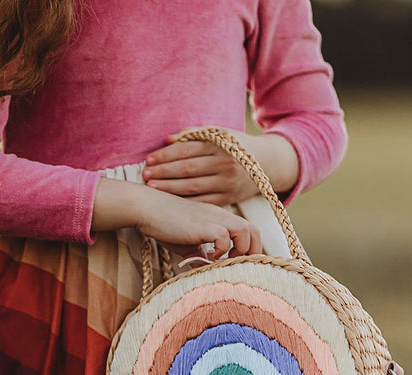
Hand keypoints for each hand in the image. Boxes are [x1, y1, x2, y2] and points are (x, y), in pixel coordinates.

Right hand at [91, 179, 261, 258]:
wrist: (147, 207)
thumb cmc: (165, 225)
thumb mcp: (188, 242)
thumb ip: (202, 254)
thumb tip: (209, 270)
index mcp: (221, 219)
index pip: (250, 230)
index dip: (250, 248)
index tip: (239, 264)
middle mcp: (222, 216)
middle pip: (255, 230)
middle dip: (252, 251)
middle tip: (237, 265)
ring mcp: (214, 219)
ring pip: (246, 231)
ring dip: (240, 250)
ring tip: (225, 261)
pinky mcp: (203, 225)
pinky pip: (224, 237)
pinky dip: (221, 250)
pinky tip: (208, 256)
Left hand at [143, 128, 279, 206]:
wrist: (266, 164)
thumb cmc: (233, 147)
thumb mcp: (218, 135)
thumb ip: (193, 135)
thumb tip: (168, 139)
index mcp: (220, 145)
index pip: (187, 150)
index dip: (166, 155)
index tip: (149, 160)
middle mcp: (225, 164)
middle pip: (188, 169)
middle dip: (164, 172)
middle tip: (145, 175)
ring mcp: (227, 184)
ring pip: (193, 187)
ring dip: (170, 188)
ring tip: (152, 187)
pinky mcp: (228, 199)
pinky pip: (202, 202)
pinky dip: (185, 201)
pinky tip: (169, 201)